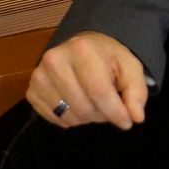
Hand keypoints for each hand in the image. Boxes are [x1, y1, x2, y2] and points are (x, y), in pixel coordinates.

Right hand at [27, 32, 148, 129]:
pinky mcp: (31, 91)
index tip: (127, 121)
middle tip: (109, 106)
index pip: (99, 92)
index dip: (115, 112)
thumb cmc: (107, 58)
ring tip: (93, 102)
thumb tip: (136, 117)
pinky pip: (55, 119)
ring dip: (87, 118)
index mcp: (81, 50)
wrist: (81, 48)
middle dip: (102, 115)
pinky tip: (77, 104)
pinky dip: (71, 119)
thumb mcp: (130, 68)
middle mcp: (55, 60)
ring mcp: (39, 76)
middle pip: (84, 107)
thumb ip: (136, 92)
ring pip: (70, 117)